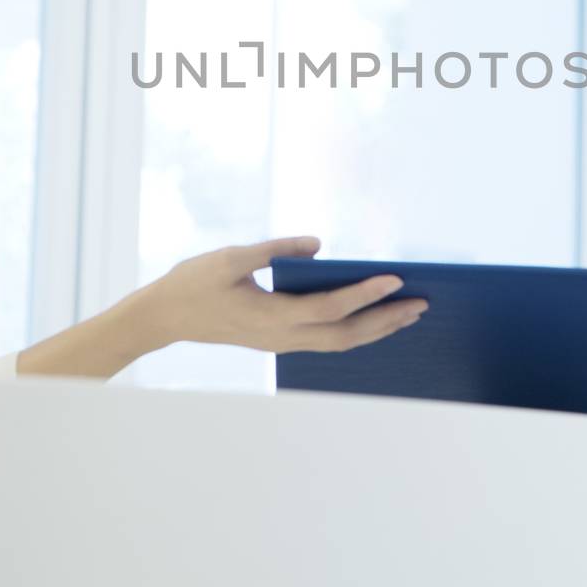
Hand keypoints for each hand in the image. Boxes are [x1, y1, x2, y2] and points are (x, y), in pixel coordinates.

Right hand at [140, 236, 427, 352]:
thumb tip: (317, 243)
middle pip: (345, 335)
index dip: (365, 294)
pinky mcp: (278, 341)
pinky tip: (371, 320)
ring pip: (339, 343)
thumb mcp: (231, 257)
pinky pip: (326, 341)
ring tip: (407, 315)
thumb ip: (275, 248)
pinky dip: (354, 331)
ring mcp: (281, 344)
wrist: (164, 317)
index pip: (330, 308)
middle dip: (386, 321)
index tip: (395, 279)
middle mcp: (282, 337)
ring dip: (375, 330)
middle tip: (422, 305)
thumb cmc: (194, 282)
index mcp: (271, 315)